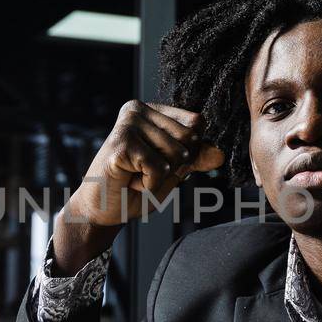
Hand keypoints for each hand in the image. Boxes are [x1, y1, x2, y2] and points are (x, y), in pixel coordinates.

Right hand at [52, 101, 224, 272]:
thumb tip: (220, 155)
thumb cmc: (135, 189)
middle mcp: (139, 110)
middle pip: (189, 138)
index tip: (161, 162)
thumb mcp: (173, 173)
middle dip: (175, 166)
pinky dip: (149, 184)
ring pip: (176, 154)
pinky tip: (128, 181)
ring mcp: (128, 124)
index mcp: (153, 112)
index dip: (190, 152)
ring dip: (160, 177)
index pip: (197, 123)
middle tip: (145, 171)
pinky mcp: (121, 143)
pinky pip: (159, 168)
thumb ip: (195, 160)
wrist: (101, 211)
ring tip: (135, 176)